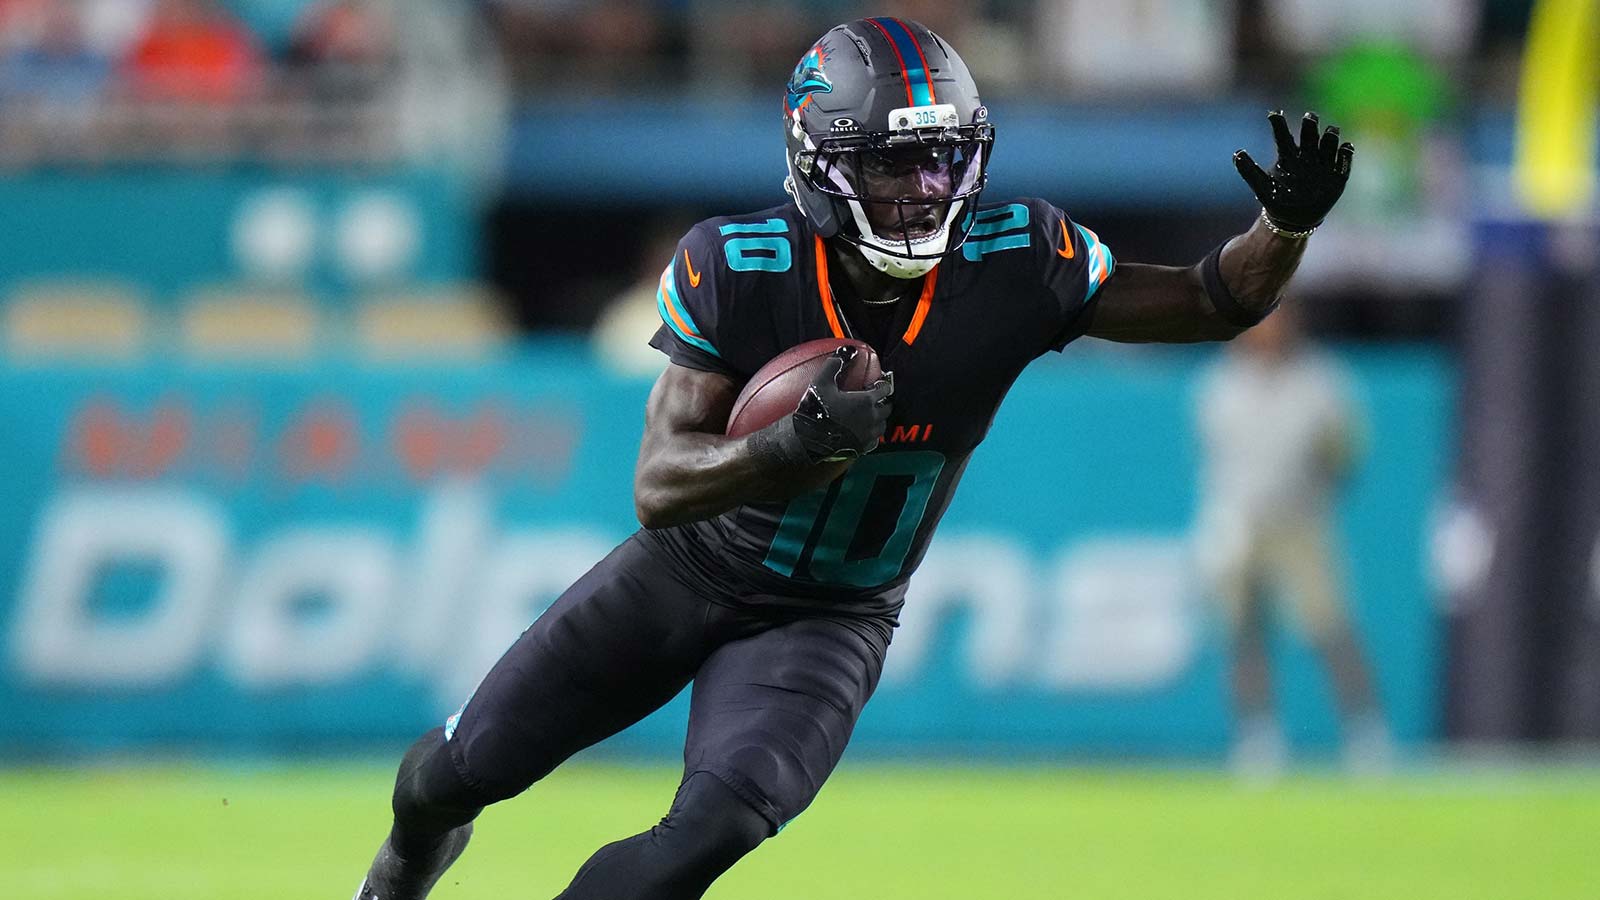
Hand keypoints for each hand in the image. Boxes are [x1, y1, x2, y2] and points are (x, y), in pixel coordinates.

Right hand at [788, 347, 893, 462]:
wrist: (808, 439)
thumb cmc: (816, 409)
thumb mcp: (821, 382)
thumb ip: (834, 364)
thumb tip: (845, 351)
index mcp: (866, 401)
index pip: (884, 390)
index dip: (883, 385)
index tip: (879, 384)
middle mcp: (871, 418)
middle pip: (887, 408)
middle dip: (884, 402)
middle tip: (878, 399)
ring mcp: (867, 435)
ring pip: (882, 425)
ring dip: (880, 419)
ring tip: (872, 415)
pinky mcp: (862, 448)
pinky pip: (874, 441)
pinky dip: (872, 435)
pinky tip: (865, 433)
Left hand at [1234, 111, 1353, 232]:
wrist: (1295, 220)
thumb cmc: (1278, 201)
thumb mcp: (1262, 188)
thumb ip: (1250, 171)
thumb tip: (1237, 153)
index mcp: (1288, 156)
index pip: (1283, 136)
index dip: (1279, 124)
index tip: (1273, 115)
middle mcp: (1306, 155)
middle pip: (1309, 134)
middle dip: (1310, 124)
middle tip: (1309, 117)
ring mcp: (1322, 164)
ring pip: (1329, 142)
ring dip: (1330, 136)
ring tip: (1330, 131)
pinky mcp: (1336, 175)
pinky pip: (1344, 160)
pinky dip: (1346, 152)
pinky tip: (1345, 148)